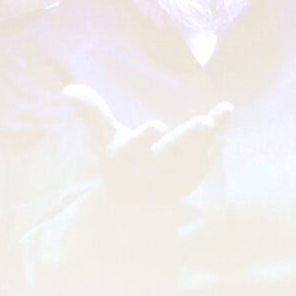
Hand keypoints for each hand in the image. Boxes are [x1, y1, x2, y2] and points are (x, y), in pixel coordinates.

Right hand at [62, 83, 233, 202]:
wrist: (138, 205)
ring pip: (196, 156)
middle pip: (171, 155)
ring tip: (221, 112)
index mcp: (124, 161)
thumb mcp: (103, 138)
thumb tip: (68, 89)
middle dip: (187, 139)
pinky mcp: (194, 175)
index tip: (157, 125)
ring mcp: (176, 177)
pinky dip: (219, 135)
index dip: (143, 139)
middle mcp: (151, 172)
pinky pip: (209, 154)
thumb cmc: (119, 161)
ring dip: (210, 135)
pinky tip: (226, 111)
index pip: (132, 150)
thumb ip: (92, 112)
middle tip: (204, 123)